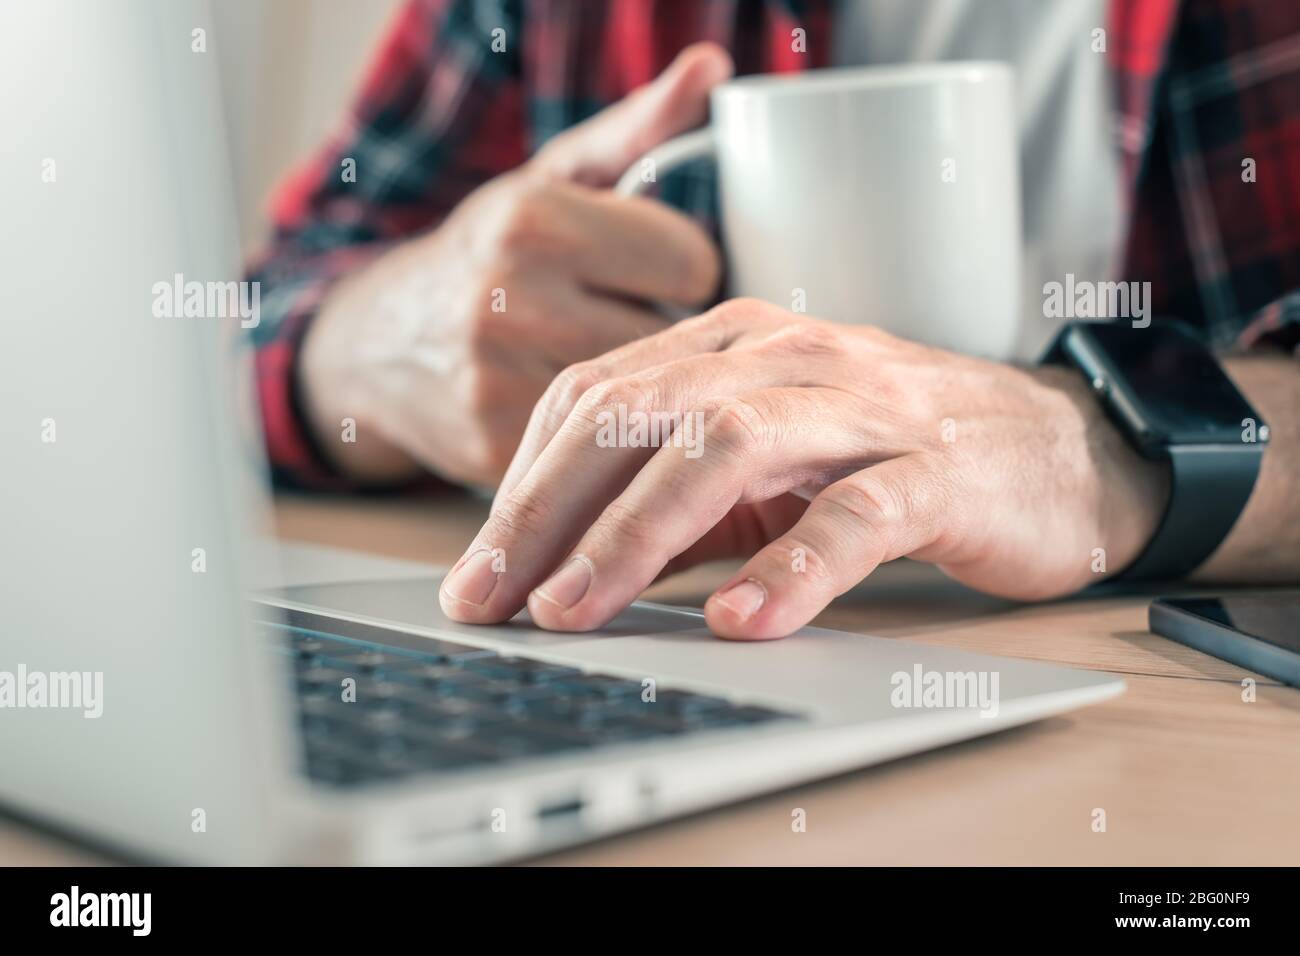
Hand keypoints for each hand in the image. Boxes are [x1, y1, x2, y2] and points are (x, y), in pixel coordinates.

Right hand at [298, 44, 731, 486]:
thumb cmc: (490, 252)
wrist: (377, 344)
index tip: (654, 277)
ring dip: (644, 393)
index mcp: (534, 220)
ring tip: (602, 366)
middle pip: (673, 335)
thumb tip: (714, 65)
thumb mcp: (555, 179)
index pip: (693, 264)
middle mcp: (509, 298)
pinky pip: (602, 450)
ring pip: (644, 399)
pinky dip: (605, 441)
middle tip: (627, 324)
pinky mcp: (493, 448)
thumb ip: (640, 129)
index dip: (685, 273)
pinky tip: (579, 420)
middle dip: (665, 331)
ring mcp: (496, 380)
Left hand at [439, 298, 1170, 637]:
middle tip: (489, 597)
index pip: (597, 395)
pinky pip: (854, 515)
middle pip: (637, 413)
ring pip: (725, 448)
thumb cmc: (889, 454)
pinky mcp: (935, 470)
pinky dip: (792, 569)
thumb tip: (568, 564)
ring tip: (576, 608)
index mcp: (732, 345)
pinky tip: (739, 620)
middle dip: (547, 510)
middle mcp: (785, 358)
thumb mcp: (763, 468)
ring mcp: (861, 408)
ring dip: (636, 534)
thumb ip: (676, 501)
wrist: (1052, 448)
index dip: (523, 483)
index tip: (475, 569)